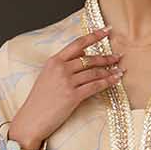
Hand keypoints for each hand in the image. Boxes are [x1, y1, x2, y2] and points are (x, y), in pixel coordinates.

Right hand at [7, 25, 123, 149]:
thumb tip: (82, 59)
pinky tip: (115, 81)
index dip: (94, 36)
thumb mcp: (47, 77)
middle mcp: (61, 68)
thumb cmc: (38, 101)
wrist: (31, 119)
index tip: (107, 30)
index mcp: (54, 61)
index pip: (78, 44)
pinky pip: (95, 86)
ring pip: (94, 72)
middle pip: (89, 58)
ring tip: (119, 70)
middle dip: (106, 57)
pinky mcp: (73, 96)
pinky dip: (107, 83)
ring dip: (109, 71)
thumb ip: (62, 67)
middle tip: (118, 56)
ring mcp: (67, 82)